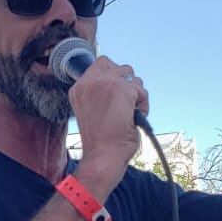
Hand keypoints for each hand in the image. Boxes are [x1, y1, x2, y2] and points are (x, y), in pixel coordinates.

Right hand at [69, 54, 147, 194]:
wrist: (103, 156)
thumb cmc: (100, 140)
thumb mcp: (92, 110)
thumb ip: (100, 93)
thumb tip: (121, 83)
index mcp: (79, 88)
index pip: (102, 64)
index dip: (114, 78)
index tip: (117, 96)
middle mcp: (89, 81)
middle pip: (120, 68)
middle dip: (127, 86)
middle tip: (124, 107)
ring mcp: (105, 83)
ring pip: (133, 78)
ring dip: (136, 95)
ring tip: (127, 115)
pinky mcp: (121, 89)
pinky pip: (141, 91)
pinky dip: (142, 105)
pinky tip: (132, 119)